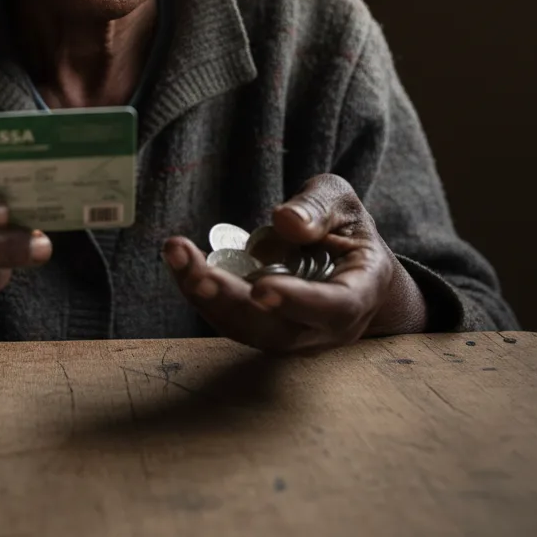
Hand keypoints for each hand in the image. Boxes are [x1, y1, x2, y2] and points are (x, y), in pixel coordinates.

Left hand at [162, 174, 426, 353]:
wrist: (348, 265)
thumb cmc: (345, 230)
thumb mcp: (341, 203)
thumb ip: (318, 208)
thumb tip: (286, 221)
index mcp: (359, 292)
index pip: (334, 308)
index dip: (298, 302)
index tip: (261, 288)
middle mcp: (325, 327)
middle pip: (278, 331)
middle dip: (232, 302)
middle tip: (196, 273)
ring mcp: (291, 334)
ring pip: (246, 329)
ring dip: (205, 296)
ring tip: (176, 254)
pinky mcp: (260, 326)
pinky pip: (227, 316)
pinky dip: (200, 289)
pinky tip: (179, 258)